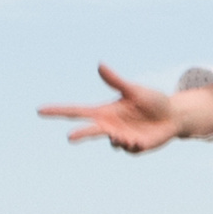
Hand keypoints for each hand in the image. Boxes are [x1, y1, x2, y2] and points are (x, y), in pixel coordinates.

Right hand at [39, 64, 212, 152]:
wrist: (172, 117)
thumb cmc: (153, 100)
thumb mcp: (135, 90)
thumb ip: (116, 81)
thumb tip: (100, 64)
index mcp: (104, 111)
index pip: (76, 111)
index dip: (58, 111)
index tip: (40, 110)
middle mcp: (108, 126)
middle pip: (88, 131)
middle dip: (80, 134)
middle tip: (69, 137)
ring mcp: (119, 138)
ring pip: (112, 143)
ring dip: (120, 139)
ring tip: (131, 135)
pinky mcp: (132, 148)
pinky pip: (128, 149)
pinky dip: (134, 144)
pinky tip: (142, 139)